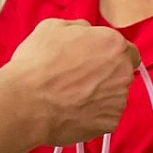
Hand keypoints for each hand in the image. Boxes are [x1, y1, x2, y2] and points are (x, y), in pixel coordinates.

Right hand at [2, 19, 137, 146]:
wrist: (26, 102)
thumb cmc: (37, 63)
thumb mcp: (53, 27)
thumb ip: (79, 27)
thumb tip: (86, 32)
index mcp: (113, 44)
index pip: (126, 50)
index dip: (109, 54)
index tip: (94, 59)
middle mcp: (122, 73)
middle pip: (121, 73)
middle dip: (104, 75)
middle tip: (77, 78)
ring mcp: (118, 101)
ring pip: (113, 97)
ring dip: (98, 95)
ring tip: (70, 96)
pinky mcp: (108, 124)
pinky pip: (104, 117)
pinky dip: (92, 115)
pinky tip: (71, 110)